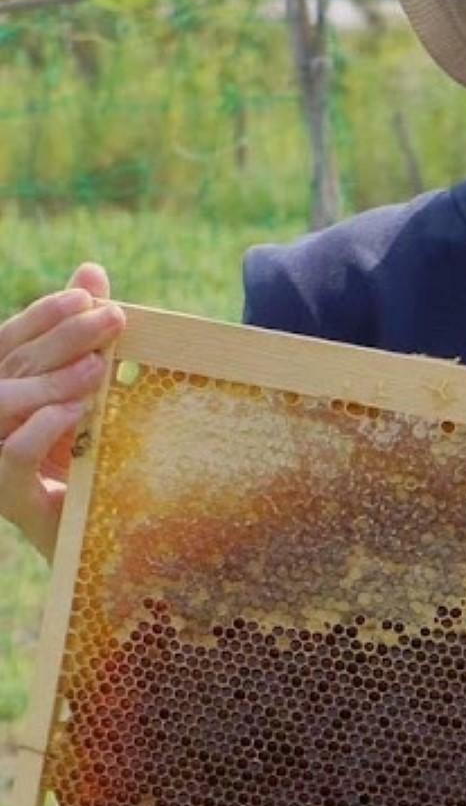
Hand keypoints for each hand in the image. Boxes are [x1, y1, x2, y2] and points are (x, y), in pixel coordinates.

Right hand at [0, 263, 124, 561]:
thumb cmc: (92, 456)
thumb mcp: (92, 391)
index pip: (11, 342)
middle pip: (13, 366)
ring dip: (49, 380)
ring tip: (99, 366)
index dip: (42, 315)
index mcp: (8, 393)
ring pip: (2, 405)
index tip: (87, 292)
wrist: (102, 538)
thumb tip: (91, 268)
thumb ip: (86, 335)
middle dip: (62, 336)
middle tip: (114, 317)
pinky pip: (10, 458)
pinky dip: (39, 429)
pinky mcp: (10, 499)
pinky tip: (75, 411)